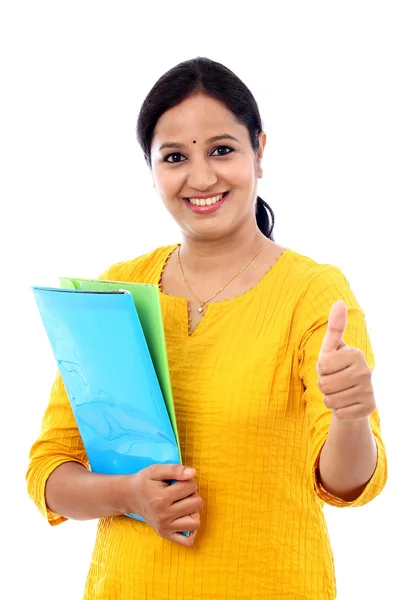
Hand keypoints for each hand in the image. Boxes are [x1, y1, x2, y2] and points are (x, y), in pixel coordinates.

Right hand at [126, 464, 202, 546]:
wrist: (130, 496)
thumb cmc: (145, 482)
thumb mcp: (157, 470)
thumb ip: (175, 470)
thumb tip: (193, 473)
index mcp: (161, 498)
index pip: (190, 487)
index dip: (189, 480)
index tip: (180, 481)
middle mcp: (164, 516)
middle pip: (196, 504)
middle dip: (192, 494)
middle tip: (181, 492)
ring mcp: (165, 528)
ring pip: (195, 522)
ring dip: (193, 511)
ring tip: (183, 504)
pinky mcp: (165, 534)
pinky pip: (187, 540)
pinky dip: (191, 531)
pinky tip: (185, 519)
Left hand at [316, 300, 375, 420]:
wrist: (352, 394)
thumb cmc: (337, 367)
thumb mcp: (332, 348)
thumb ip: (334, 327)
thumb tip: (339, 302)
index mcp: (356, 354)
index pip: (322, 365)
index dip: (321, 368)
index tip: (331, 367)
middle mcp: (366, 371)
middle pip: (324, 384)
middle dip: (323, 385)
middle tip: (334, 381)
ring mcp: (369, 390)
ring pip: (330, 400)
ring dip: (329, 398)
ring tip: (339, 392)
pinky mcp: (369, 408)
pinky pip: (339, 413)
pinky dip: (338, 410)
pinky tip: (346, 403)